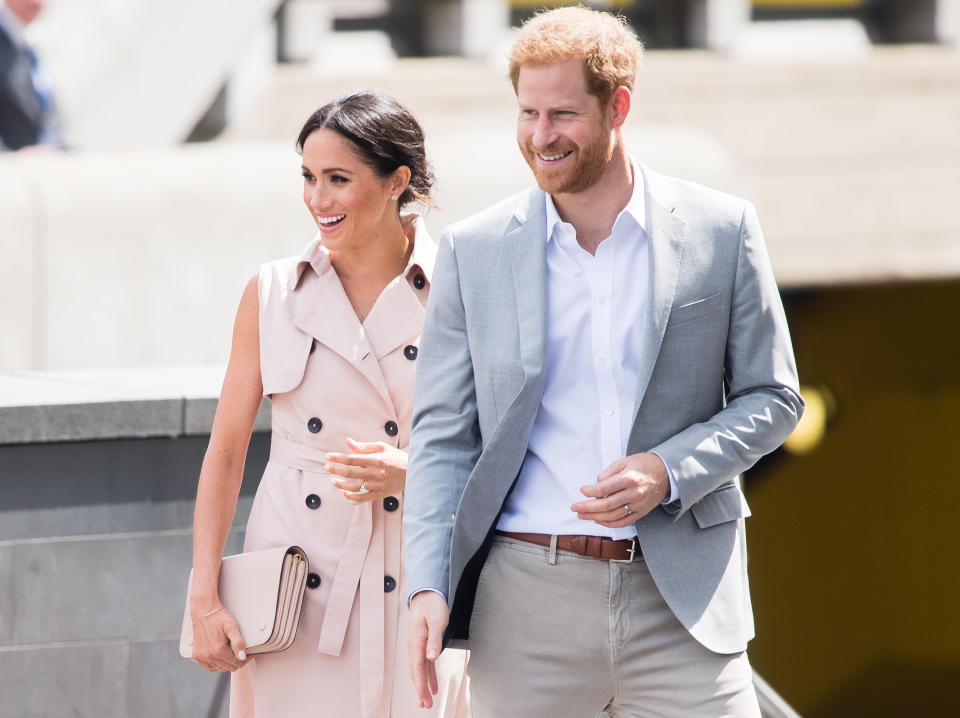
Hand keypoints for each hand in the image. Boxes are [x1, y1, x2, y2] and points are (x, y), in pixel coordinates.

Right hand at [189, 604, 249, 672]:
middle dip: (236, 661)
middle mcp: (208, 656)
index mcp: (218, 650)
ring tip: (230, 652)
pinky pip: (209, 667)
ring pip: (219, 668)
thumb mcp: (232, 627)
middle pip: (228, 667)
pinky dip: (216, 664)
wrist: (204, 612)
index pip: (236, 663)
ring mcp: (201, 657)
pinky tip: (220, 657)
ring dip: (226, 663)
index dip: (245, 660)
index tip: (248, 655)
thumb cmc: (218, 617)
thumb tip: (242, 656)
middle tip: (240, 652)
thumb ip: (238, 642)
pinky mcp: (196, 656)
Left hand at [326, 438, 406, 502]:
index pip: (353, 459)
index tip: (328, 456)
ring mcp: (378, 485)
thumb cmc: (397, 458)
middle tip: (326, 467)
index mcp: (377, 459)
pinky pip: (362, 498)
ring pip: (355, 486)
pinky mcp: (380, 494)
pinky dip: (351, 496)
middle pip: (351, 472)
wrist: (415, 472)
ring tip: (332, 480)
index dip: (338, 458)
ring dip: (341, 484)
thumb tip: (348, 441)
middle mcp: (377, 473)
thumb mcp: (383, 447)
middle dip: (336, 470)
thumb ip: (364, 446)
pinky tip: (343, 492)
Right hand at [407, 591, 447, 708]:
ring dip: (423, 686)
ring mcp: (419, 646)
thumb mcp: (437, 620)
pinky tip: (433, 687)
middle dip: (420, 689)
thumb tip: (431, 657)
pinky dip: (428, 677)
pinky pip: (425, 665)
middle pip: (416, 672)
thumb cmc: (432, 605)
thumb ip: (435, 639)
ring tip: (426, 702)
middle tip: (425, 705)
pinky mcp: (424, 646)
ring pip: (419, 671)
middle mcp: (415, 646)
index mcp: (416, 640)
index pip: (417, 666)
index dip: (420, 682)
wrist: (427, 594)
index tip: (423, 695)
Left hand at [570, 452, 669, 527]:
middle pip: (607, 505)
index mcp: (629, 478)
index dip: (590, 491)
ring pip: (614, 516)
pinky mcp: (642, 512)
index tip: (582, 490)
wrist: (666, 472)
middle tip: (575, 508)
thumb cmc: (643, 464)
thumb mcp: (624, 462)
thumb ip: (608, 474)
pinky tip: (599, 520)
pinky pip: (624, 522)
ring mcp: (639, 505)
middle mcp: (634, 493)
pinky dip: (610, 523)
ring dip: (595, 517)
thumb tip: (595, 486)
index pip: (604, 489)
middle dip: (588, 508)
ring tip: (582, 515)